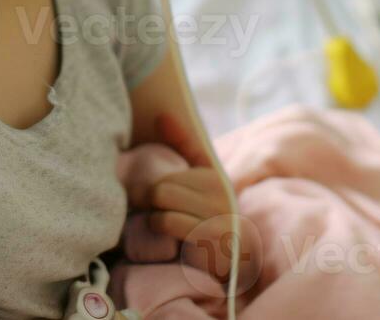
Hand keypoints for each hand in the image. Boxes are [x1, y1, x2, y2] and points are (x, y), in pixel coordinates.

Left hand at [144, 113, 254, 286]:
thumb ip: (181, 147)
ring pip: (160, 201)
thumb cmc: (206, 222)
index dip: (150, 188)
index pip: (163, 173)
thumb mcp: (197, 183)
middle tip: (154, 217)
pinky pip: (167, 220)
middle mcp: (220, 191)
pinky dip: (160, 228)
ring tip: (164, 227)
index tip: (153, 203)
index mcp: (213, 176)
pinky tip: (169, 238)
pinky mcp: (210, 236)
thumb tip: (162, 114)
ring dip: (153, 218)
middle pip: (159, 186)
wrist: (230, 266)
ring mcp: (217, 214)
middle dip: (149, 203)